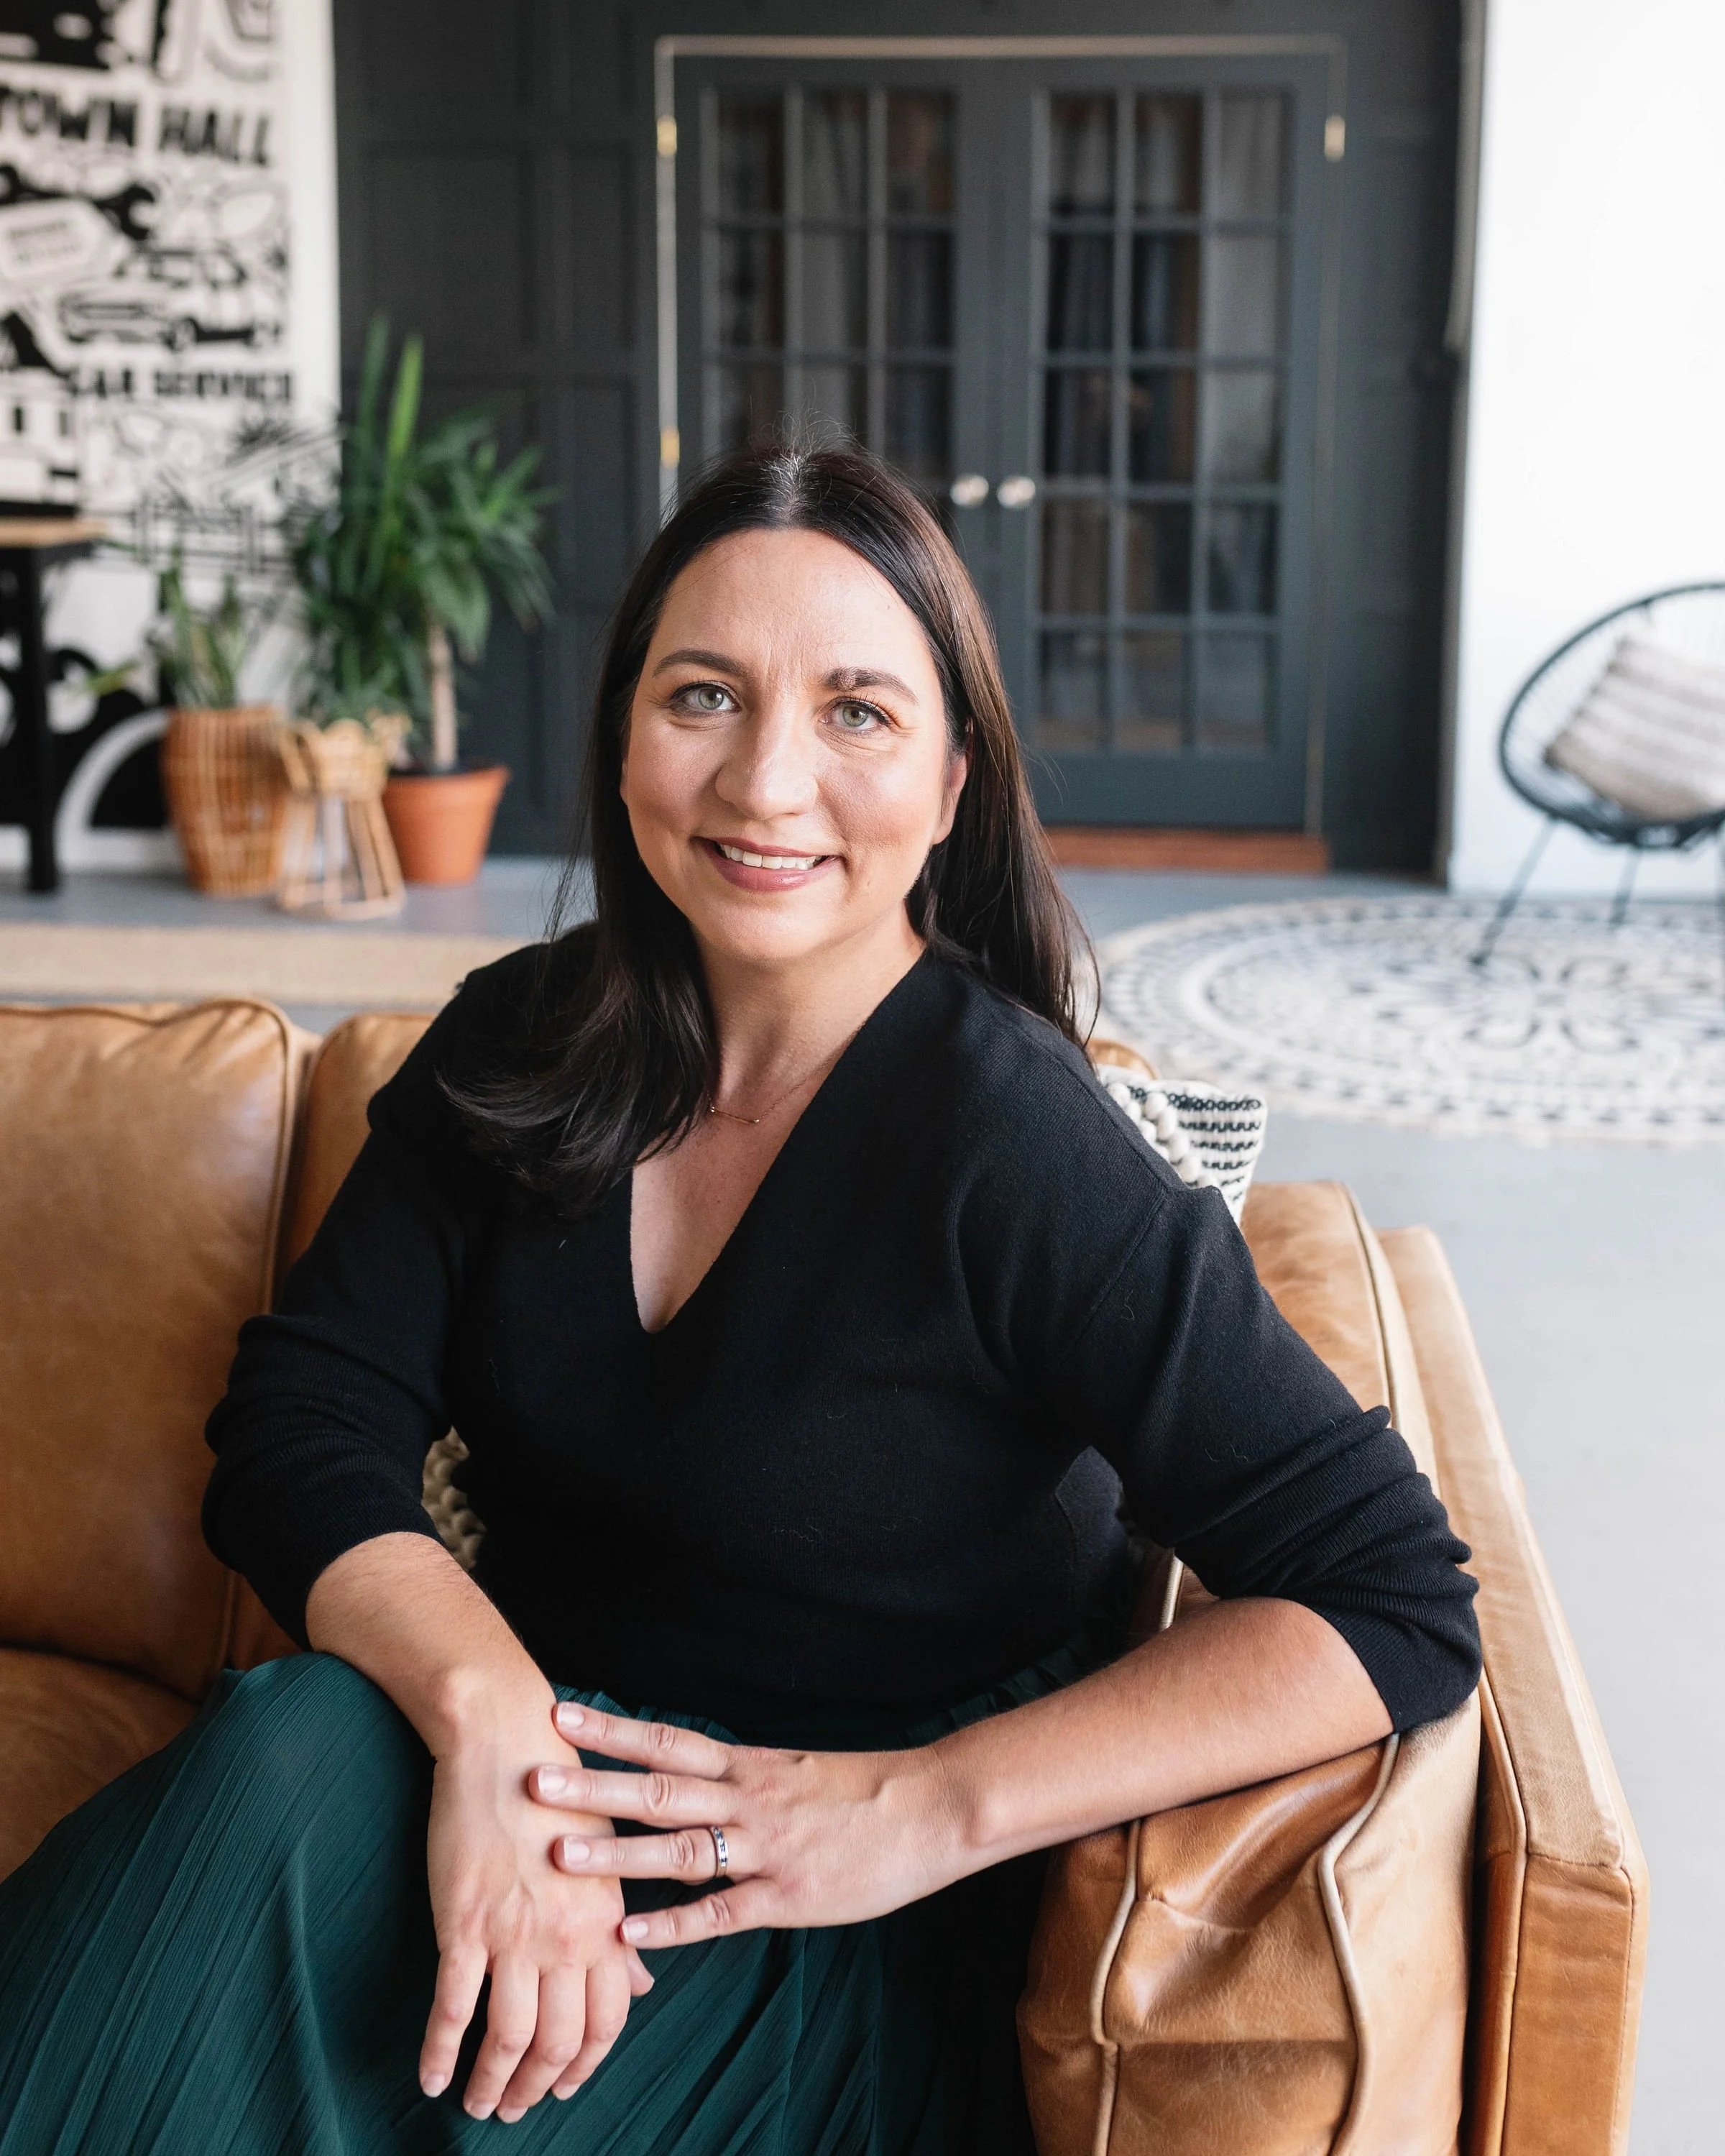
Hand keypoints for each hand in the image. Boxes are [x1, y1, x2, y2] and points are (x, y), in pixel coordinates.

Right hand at [420, 1704, 654, 2121]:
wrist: (505, 1743)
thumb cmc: (559, 1793)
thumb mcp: (604, 1858)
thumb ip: (620, 1928)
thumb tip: (642, 1983)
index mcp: (605, 1921)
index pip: (608, 2019)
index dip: (587, 2063)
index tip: (566, 2084)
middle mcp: (567, 1936)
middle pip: (558, 2042)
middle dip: (537, 2087)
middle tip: (516, 2108)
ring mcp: (513, 1933)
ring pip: (507, 2038)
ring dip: (491, 2082)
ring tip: (477, 2103)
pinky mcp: (462, 1924)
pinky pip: (452, 2008)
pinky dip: (440, 2052)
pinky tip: (431, 2077)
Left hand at [529, 1700, 965, 1950]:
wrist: (932, 1808)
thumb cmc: (863, 1791)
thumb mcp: (794, 1769)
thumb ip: (740, 1778)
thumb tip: (688, 1777)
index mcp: (749, 1765)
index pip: (666, 1741)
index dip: (612, 1729)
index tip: (560, 1715)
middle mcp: (747, 1799)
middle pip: (657, 1789)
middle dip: (593, 1785)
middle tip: (533, 1780)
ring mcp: (765, 1848)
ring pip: (678, 1848)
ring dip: (616, 1851)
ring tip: (559, 1853)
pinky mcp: (787, 1896)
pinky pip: (719, 1911)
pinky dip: (671, 1923)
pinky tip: (629, 1931)